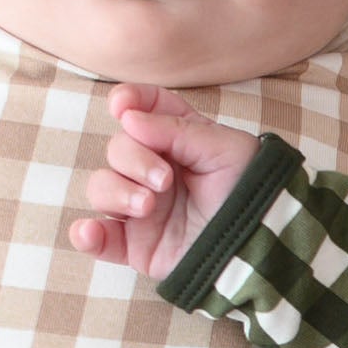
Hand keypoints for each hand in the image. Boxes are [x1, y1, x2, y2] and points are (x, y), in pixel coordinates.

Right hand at [71, 84, 263, 279]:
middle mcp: (155, 171)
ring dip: (116, 192)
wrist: (261, 247)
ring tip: (148, 207)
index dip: (129, 101)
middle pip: (117, 149)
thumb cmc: (250, 193)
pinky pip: (99, 240)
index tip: (124, 107)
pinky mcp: (137, 245)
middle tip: (164, 181)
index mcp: (179, 141)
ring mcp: (143, 208)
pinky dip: (86, 235)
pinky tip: (90, 232)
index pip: (144, 110)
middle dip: (133, 159)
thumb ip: (177, 129)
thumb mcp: (226, 149)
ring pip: (101, 188)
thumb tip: (128, 119)